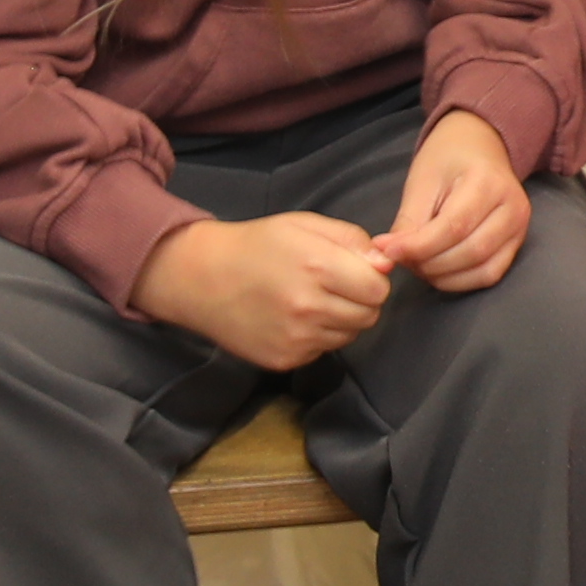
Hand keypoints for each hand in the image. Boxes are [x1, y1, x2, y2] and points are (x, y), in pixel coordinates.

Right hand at [134, 207, 392, 371]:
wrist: (200, 278)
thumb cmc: (258, 245)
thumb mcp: (305, 225)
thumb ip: (353, 240)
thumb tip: (386, 264)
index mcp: (318, 267)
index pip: (379, 289)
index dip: (372, 278)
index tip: (355, 271)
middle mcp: (308, 307)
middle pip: (369, 315)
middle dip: (361, 300)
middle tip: (334, 285)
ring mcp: (295, 338)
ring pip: (349, 335)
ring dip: (341, 319)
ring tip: (311, 299)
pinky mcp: (284, 359)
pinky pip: (323, 350)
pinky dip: (318, 336)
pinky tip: (294, 318)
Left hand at [372, 110, 532, 295]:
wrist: (480, 147)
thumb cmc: (448, 159)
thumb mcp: (422, 182)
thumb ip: (408, 223)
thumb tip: (388, 258)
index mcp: (489, 183)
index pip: (454, 226)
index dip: (419, 246)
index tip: (388, 252)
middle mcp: (514, 208)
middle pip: (471, 251)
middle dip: (429, 263)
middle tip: (401, 258)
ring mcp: (520, 229)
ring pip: (483, 269)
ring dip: (443, 276)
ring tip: (418, 263)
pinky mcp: (517, 244)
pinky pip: (490, 274)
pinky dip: (461, 281)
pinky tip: (438, 270)